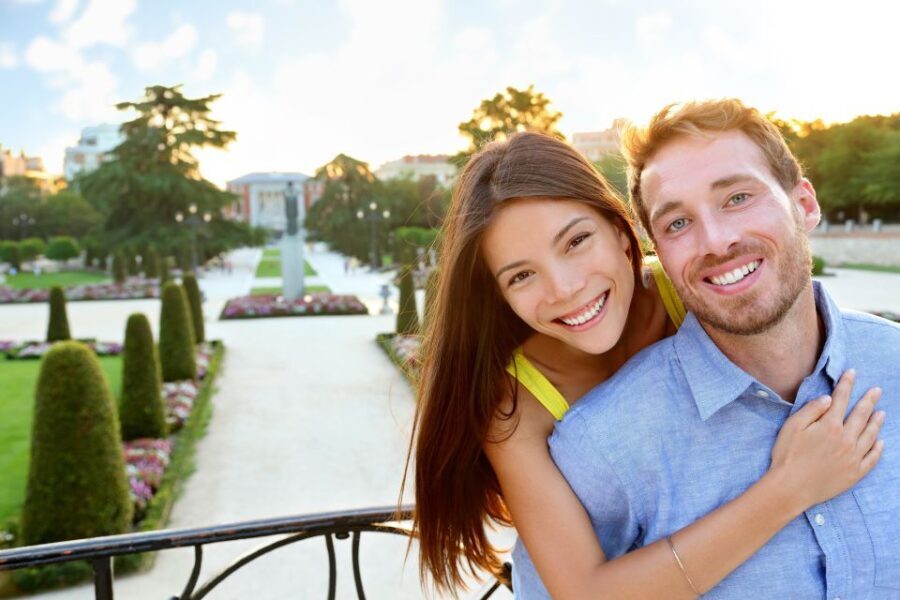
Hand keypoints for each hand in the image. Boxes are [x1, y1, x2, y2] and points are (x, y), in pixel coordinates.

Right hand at [769, 369, 883, 512]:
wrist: (792, 487)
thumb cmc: (787, 455)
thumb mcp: (793, 426)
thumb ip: (812, 410)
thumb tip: (829, 398)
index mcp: (830, 426)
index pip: (841, 399)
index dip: (847, 384)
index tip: (852, 373)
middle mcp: (846, 439)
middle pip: (860, 415)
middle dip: (868, 400)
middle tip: (876, 390)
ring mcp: (853, 457)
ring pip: (870, 435)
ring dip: (876, 422)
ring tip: (881, 413)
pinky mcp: (855, 473)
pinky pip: (871, 458)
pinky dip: (877, 449)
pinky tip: (880, 442)